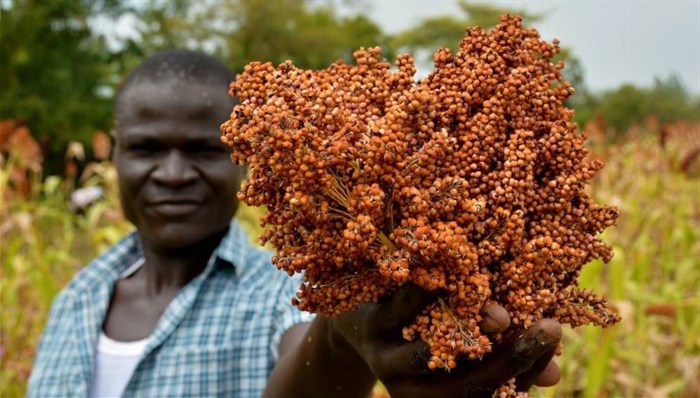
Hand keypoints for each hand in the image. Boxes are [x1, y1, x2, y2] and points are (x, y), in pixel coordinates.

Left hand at [327, 284, 561, 397]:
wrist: (354, 318)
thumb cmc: (420, 330)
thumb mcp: (460, 345)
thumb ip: (501, 353)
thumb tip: (553, 377)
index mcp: (437, 397)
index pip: (491, 393)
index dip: (528, 370)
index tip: (558, 339)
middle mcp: (412, 388)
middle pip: (467, 383)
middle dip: (512, 356)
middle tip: (548, 327)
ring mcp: (387, 357)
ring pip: (431, 352)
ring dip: (470, 330)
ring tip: (502, 315)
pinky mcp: (371, 323)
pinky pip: (401, 308)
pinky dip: (428, 290)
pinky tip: (454, 271)